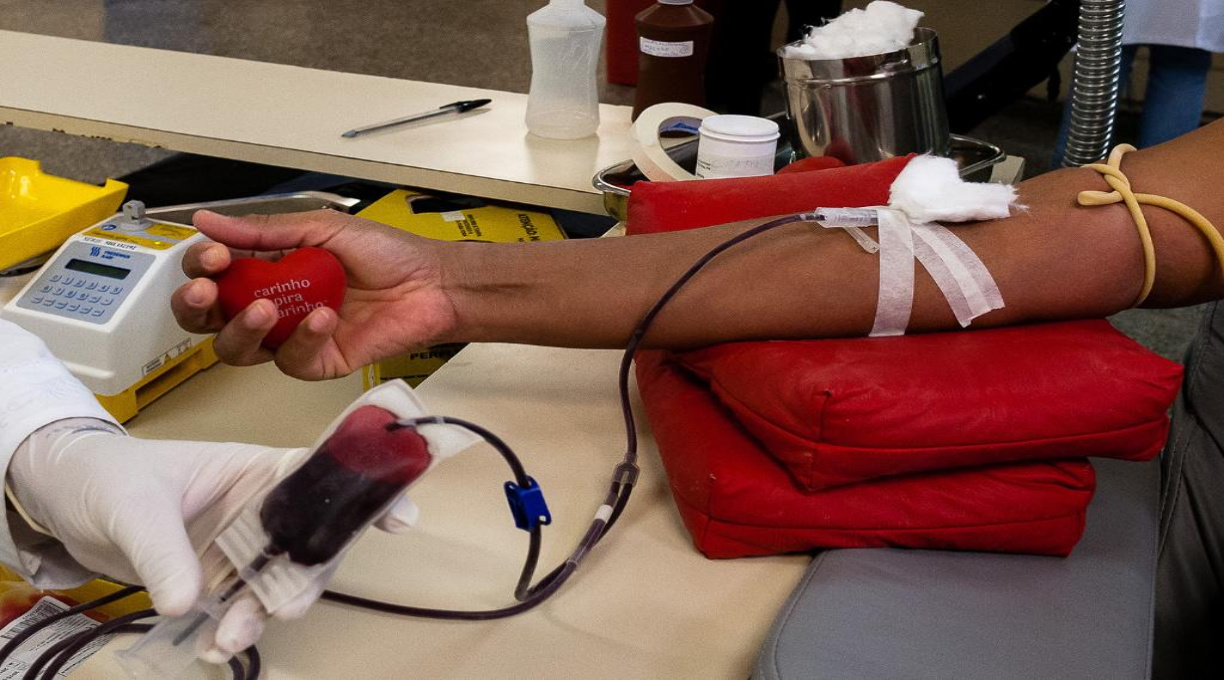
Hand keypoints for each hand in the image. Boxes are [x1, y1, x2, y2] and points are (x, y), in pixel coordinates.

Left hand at [8, 421, 417, 660]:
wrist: (62, 501)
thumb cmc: (105, 476)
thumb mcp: (133, 506)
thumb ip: (163, 549)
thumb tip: (185, 603)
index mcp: (258, 468)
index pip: (328, 474)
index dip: (370, 493)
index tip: (400, 519)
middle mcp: (264, 507)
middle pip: (315, 542)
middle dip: (308, 578)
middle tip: (286, 609)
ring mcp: (244, 546)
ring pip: (281, 583)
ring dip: (264, 613)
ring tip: (226, 638)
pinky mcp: (220, 579)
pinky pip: (243, 609)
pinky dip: (233, 630)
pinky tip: (211, 647)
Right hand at [171, 210, 459, 379]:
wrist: (432, 282)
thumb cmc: (384, 252)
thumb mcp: (321, 229)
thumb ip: (264, 231)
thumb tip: (204, 220)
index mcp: (266, 269)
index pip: (213, 274)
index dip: (200, 268)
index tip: (213, 257)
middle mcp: (271, 305)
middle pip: (210, 318)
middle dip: (194, 307)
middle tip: (206, 292)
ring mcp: (292, 337)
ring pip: (238, 350)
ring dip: (241, 328)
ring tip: (265, 308)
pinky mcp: (318, 361)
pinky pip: (291, 361)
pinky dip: (303, 339)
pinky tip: (324, 318)